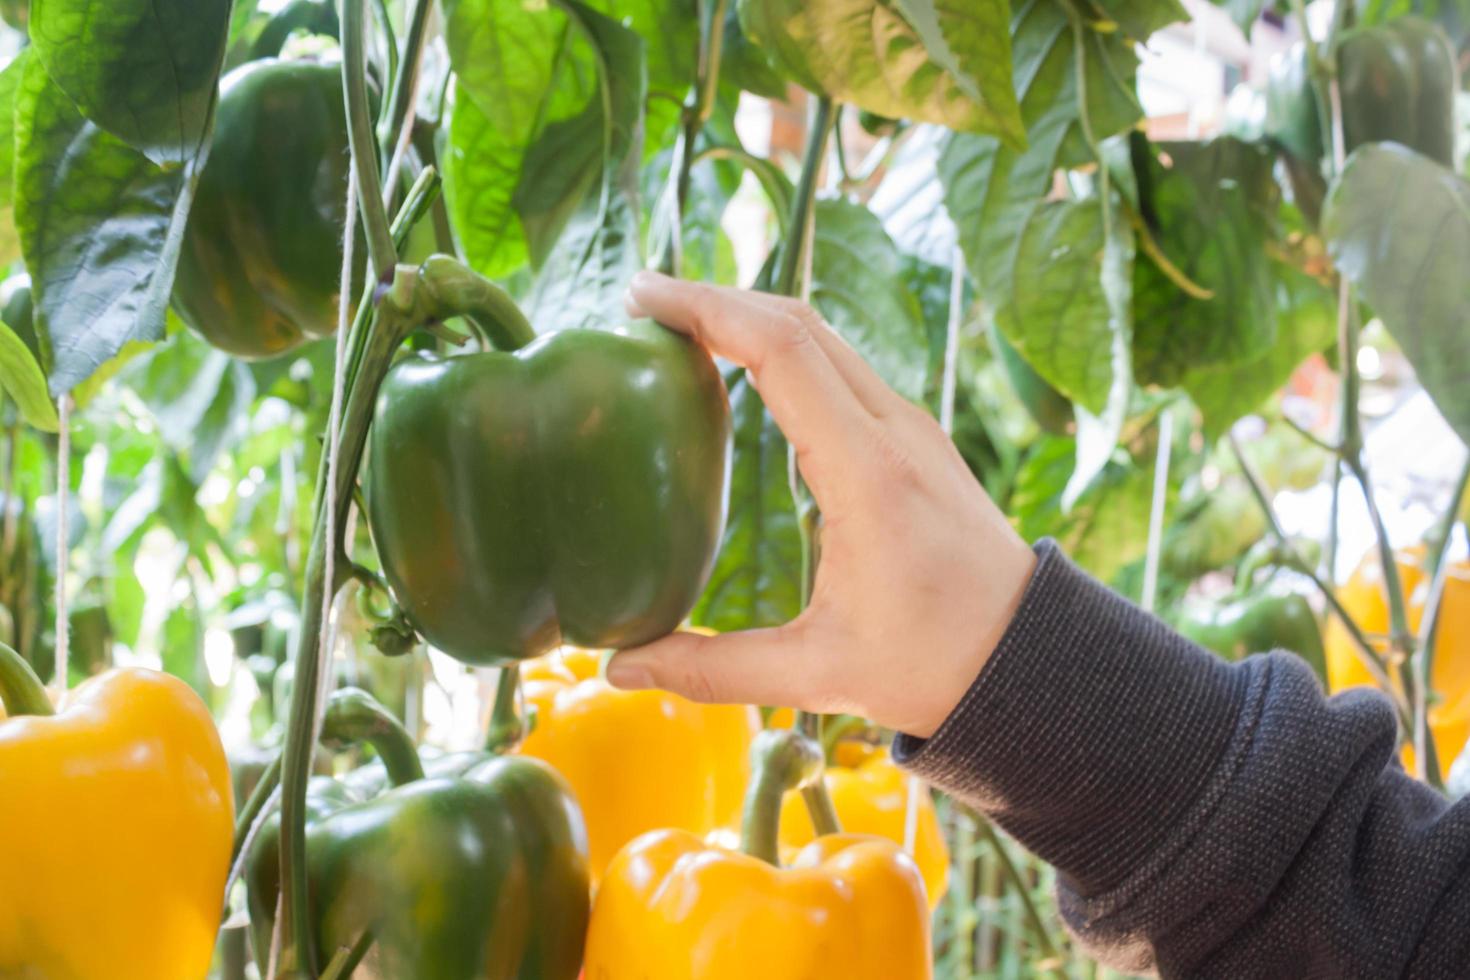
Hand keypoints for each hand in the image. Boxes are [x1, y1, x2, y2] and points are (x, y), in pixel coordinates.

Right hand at [606, 272, 1037, 737]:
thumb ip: (713, 671)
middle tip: (639, 302)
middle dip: (715, 297)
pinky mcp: (914, 436)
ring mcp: (911, 424)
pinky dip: (783, 345)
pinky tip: (741, 364)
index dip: (706, 309)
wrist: (1033, 657)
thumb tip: (618, 667)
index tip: (640, 299)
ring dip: (750, 314)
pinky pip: (841, 363)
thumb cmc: (935, 664)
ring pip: (823, 336)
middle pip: (798, 321)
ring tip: (677, 324)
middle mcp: (894, 429)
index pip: (782, 349)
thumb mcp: (819, 674)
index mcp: (868, 473)